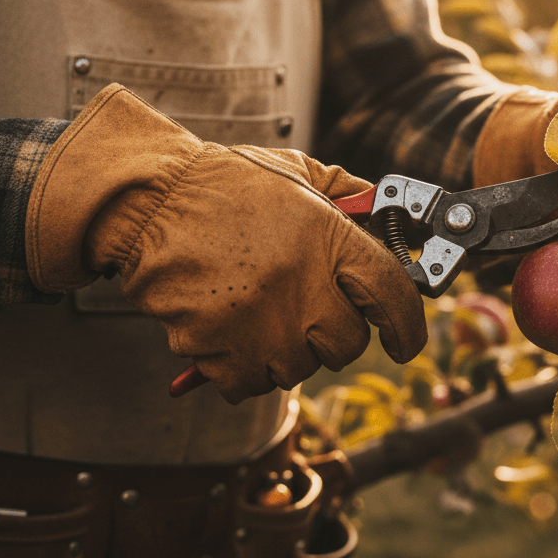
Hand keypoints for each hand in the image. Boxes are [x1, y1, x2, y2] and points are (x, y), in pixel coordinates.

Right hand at [26, 85, 426, 402]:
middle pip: (348, 344)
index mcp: (329, 237)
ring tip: (262, 313)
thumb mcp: (298, 172)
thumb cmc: (224, 185)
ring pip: (298, 369)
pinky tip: (233, 334)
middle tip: (310, 311)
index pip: (393, 295)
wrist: (149, 200)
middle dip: (335, 334)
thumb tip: (388, 217)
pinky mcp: (219, 347)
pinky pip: (250, 385)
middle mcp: (302, 284)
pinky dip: (244, 370)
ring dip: (286, 352)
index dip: (408, 325)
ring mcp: (261, 321)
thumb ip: (349, 196)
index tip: (405, 341)